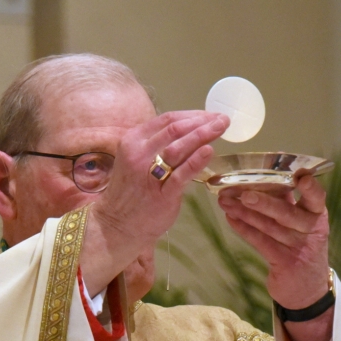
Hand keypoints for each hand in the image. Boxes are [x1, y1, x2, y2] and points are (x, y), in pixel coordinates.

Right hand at [81, 111, 228, 295]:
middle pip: (175, 129)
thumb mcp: (139, 159)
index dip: (193, 115)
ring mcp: (149, 174)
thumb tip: (190, 132)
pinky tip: (209, 151)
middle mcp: (139, 153)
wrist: (117, 224)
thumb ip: (158, 146)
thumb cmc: (132, 191)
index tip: (211, 115)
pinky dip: (196, 160)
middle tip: (222, 120)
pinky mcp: (161, 194)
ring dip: (202, 135)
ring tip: (221, 128)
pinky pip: (181, 174)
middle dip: (202, 122)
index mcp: (133, 140)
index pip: (167, 120)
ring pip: (178, 147)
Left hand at [217, 175, 332, 340]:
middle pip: (286, 213)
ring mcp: (298, 247)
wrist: (308, 290)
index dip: (310, 187)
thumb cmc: (301, 247)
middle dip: (263, 202)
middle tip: (242, 193)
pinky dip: (244, 229)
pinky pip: (260, 242)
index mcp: (317, 215)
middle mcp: (311, 230)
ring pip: (269, 227)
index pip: (317, 198)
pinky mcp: (284, 262)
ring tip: (225, 202)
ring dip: (244, 213)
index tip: (301, 175)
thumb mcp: (303, 224)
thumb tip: (261, 179)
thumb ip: (288, 203)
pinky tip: (230, 219)